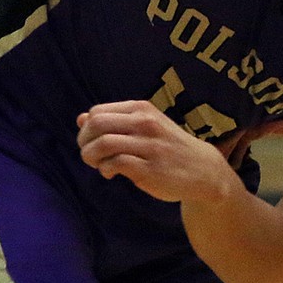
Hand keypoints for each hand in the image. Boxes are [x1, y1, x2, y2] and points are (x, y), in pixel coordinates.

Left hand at [77, 100, 237, 205]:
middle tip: (90, 155)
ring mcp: (148, 146)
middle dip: (84, 142)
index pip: (97, 112)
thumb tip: (80, 118)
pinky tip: (111, 173)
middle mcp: (145, 123)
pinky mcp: (150, 169)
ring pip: (103, 144)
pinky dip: (106, 169)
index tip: (91, 142)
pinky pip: (115, 164)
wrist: (202, 169)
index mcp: (141, 109)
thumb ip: (114, 121)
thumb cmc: (168, 146)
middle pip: (96, 125)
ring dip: (91, 157)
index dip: (86, 129)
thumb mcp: (144, 125)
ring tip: (99, 165)